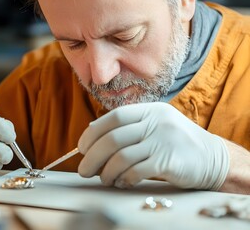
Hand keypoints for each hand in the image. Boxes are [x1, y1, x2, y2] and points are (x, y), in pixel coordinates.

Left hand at [78, 102, 228, 189]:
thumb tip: (92, 140)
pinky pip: (135, 171)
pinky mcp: (168, 161)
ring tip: (105, 179)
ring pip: (121, 157)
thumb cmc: (175, 144)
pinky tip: (122, 183)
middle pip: (113, 138)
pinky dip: (124, 179)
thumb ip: (129, 129)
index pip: (113, 118)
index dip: (92, 133)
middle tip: (84, 170)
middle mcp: (155, 122)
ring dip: (106, 172)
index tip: (82, 148)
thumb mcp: (155, 126)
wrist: (212, 158)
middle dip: (92, 157)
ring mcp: (163, 140)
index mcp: (149, 110)